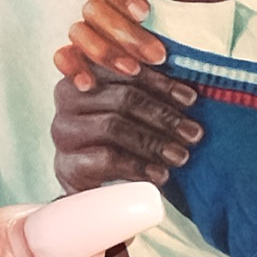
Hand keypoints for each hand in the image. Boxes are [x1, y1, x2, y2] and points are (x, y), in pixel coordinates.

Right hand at [50, 57, 200, 192]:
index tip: (191, 98)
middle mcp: (67, 95)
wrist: (94, 188)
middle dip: (164, 115)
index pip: (126, 69)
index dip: (161, 83)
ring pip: (113, 127)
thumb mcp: (135, 106)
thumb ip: (151, 87)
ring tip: (181, 155)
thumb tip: (192, 83)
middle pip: (122, 98)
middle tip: (193, 133)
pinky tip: (160, 173)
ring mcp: (63, 130)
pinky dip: (139, 166)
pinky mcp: (66, 163)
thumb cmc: (121, 137)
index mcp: (86, 68)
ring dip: (154, 142)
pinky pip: (106, 158)